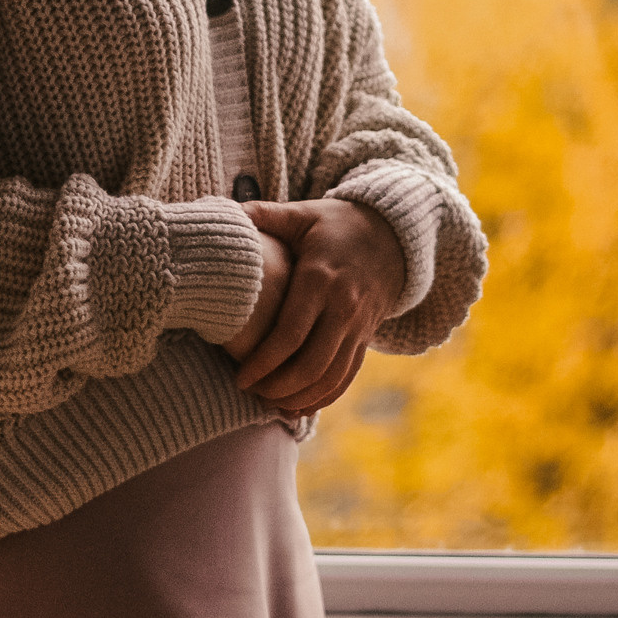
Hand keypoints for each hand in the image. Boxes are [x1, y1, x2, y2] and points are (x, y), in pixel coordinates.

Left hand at [232, 198, 405, 412]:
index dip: (264, 361)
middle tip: (249, 392)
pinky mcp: (366, 338)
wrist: (392, 236)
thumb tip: (225, 210)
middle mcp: (343, 307)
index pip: (291, 333)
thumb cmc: (336, 224)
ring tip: (268, 403)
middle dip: (278, 387)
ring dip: (300, 398)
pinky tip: (298, 407)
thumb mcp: (303, 214)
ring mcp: (358, 326)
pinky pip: (347, 378)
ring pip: (331, 378)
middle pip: (311, 364)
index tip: (240, 376)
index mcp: (321, 278)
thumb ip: (264, 214)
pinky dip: (323, 398)